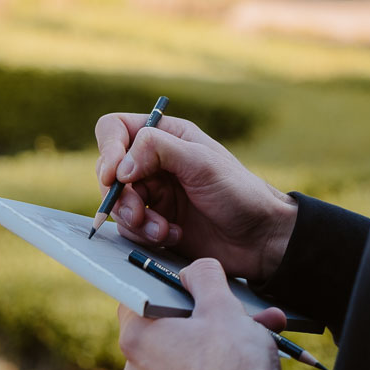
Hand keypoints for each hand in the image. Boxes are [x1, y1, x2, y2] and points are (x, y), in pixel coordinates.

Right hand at [95, 112, 296, 282]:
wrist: (261, 240)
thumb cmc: (240, 194)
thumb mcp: (201, 163)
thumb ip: (157, 150)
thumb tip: (119, 167)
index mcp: (166, 137)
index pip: (116, 129)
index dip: (108, 149)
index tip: (114, 176)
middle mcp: (154, 162)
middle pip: (109, 170)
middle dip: (121, 195)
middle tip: (139, 212)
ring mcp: (153, 194)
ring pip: (117, 202)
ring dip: (134, 220)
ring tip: (162, 230)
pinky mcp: (155, 222)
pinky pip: (130, 228)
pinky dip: (146, 235)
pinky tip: (173, 236)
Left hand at [118, 258, 282, 369]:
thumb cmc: (233, 364)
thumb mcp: (222, 306)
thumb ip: (203, 277)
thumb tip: (193, 270)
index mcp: (137, 339)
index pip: (138, 303)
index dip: (167, 294)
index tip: (193, 297)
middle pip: (164, 338)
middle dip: (201, 326)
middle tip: (240, 320)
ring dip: (212, 357)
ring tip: (255, 349)